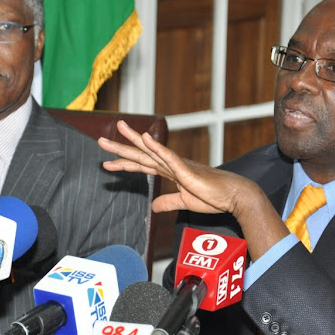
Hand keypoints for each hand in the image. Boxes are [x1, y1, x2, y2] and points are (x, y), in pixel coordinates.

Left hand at [98, 121, 256, 215]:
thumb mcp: (184, 203)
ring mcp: (178, 165)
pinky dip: (157, 147)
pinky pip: (169, 157)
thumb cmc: (214, 197)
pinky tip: (146, 139)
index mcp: (170, 172)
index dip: (124, 164)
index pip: (142, 166)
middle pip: (141, 154)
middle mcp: (171, 165)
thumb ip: (169, 202)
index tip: (107, 164)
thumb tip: (154, 206)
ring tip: (119, 128)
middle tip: (101, 140)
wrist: (233, 196)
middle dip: (120, 147)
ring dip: (134, 140)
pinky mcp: (186, 170)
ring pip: (151, 151)